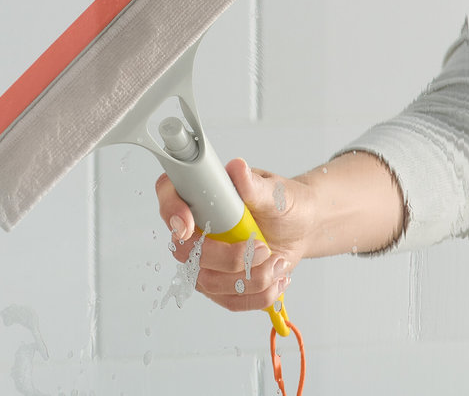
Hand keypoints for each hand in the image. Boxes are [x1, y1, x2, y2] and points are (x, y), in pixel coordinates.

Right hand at [155, 151, 405, 311]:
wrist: (300, 228)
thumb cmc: (284, 203)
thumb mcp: (273, 192)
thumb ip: (253, 185)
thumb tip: (237, 168)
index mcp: (199, 192)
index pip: (168, 196)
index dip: (171, 211)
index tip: (188, 225)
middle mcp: (194, 226)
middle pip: (186, 251)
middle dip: (227, 258)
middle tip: (261, 248)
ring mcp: (203, 258)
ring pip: (208, 281)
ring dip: (249, 279)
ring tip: (277, 263)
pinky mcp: (219, 282)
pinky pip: (228, 300)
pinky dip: (257, 295)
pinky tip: (276, 278)